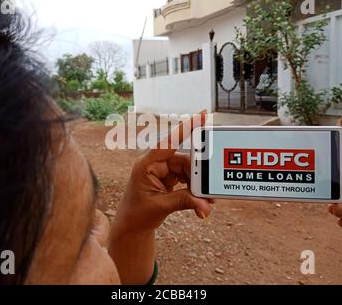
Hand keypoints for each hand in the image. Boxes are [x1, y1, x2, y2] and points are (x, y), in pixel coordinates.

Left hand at [113, 111, 212, 233]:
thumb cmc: (137, 214)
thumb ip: (184, 202)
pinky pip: (188, 179)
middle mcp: (156, 164)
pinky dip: (195, 189)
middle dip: (199, 174)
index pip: (168, 143)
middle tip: (210, 188)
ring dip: (199, 185)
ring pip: (188, 170)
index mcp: (147, 164)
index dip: (185, 128)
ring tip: (207, 200)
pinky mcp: (170, 179)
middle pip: (184, 160)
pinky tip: (201, 200)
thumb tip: (205, 205)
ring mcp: (164, 171)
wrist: (132, 227)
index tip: (202, 115)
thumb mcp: (160, 207)